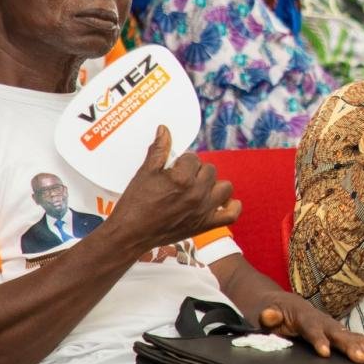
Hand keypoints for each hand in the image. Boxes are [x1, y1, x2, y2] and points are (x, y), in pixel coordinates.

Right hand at [111, 127, 238, 250]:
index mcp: (181, 179)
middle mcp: (196, 194)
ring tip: (198, 188)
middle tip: (182, 179)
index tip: (173, 169)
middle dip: (196, 171)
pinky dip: (232, 206)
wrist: (131, 234)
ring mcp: (204, 211)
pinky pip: (232, 214)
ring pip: (225, 187)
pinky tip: (222, 201)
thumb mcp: (144, 173)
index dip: (181, 161)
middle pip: (209, 170)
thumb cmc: (135, 203)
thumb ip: (158, 150)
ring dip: (213, 185)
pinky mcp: (206, 225)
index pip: (192, 158)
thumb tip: (164, 129)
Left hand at [257, 291, 363, 363]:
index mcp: (303, 317)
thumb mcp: (263, 313)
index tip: (325, 353)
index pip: (311, 329)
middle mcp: (321, 320)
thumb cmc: (271, 311)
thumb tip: (268, 315)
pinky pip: (354, 337)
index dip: (318, 340)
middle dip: (351, 346)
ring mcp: (331, 324)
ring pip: (349, 335)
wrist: (281, 302)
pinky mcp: (336, 330)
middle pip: (337, 333)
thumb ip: (268, 316)